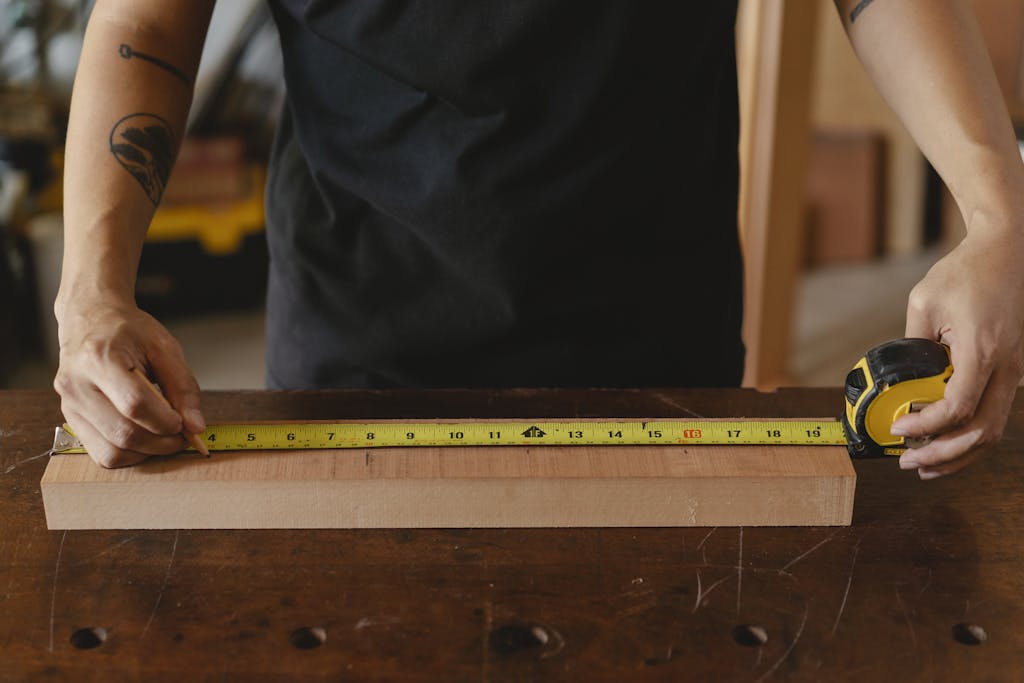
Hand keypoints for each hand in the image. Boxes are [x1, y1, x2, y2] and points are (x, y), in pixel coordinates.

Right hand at [53, 297, 204, 467]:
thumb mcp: (165, 347)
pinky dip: (129, 454)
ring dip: (146, 453)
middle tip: (181, 435)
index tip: (185, 423)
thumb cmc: (128, 330)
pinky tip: (144, 438)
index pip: (136, 405)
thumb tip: (195, 427)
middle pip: (123, 433)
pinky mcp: (70, 419)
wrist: (91, 319)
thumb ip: (184, 387)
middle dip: (161, 442)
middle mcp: (76, 384)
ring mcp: (69, 405)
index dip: (167, 421)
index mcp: (100, 358)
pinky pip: (101, 454)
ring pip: (111, 451)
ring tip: (164, 436)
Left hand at [893, 222, 1023, 478]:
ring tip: (926, 464)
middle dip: (943, 454)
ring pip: (995, 429)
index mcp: (983, 350)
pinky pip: (997, 413)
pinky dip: (972, 434)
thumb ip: (911, 344)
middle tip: (908, 461)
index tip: (898, 427)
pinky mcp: (1015, 370)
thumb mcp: (924, 303)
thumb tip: (897, 379)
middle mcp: (1008, 366)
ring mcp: (1017, 370)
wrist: (1008, 250)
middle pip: (982, 431)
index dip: (926, 426)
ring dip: (960, 453)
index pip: (957, 408)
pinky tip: (946, 441)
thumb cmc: (965, 272)